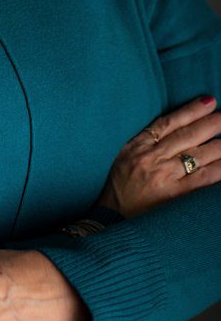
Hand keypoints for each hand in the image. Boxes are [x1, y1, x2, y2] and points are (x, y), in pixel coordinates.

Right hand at [96, 94, 220, 217]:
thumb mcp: (124, 154)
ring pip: (198, 155)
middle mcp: (153, 158)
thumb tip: (174, 126)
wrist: (110, 218)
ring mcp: (165, 177)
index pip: (169, 122)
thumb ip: (145, 141)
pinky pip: (202, 180)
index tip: (208, 101)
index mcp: (139, 145)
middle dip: (211, 123)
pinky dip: (218, 170)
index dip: (190, 110)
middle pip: (188, 135)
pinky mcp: (175, 196)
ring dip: (220, 145)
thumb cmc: (118, 185)